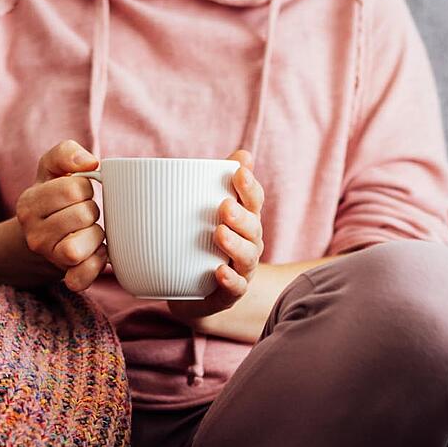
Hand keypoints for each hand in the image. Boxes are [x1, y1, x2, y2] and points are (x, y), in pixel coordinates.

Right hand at [15, 140, 107, 291]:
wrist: (43, 238)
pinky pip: (81, 278)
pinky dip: (96, 265)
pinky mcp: (65, 278)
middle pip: (83, 215)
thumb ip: (65, 153)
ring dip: (95, 237)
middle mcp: (33, 233)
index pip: (74, 188)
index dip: (85, 187)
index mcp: (29, 203)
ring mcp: (48, 258)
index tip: (80, 192)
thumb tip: (90, 162)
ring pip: (79, 249)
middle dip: (92, 211)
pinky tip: (97, 253)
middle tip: (85, 214)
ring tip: (91, 231)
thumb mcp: (52, 170)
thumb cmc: (54, 198)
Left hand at [168, 150, 264, 319]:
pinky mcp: (229, 294)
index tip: (239, 171)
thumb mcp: (208, 212)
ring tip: (220, 233)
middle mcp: (249, 244)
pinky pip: (235, 289)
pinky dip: (230, 280)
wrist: (194, 293)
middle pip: (252, 228)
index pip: (253, 201)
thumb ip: (219, 182)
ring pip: (247, 257)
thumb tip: (242, 152)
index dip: (249, 186)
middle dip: (241, 216)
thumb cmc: (203, 244)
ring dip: (235, 244)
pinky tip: (220, 271)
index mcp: (245, 221)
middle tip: (224, 206)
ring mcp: (242, 270)